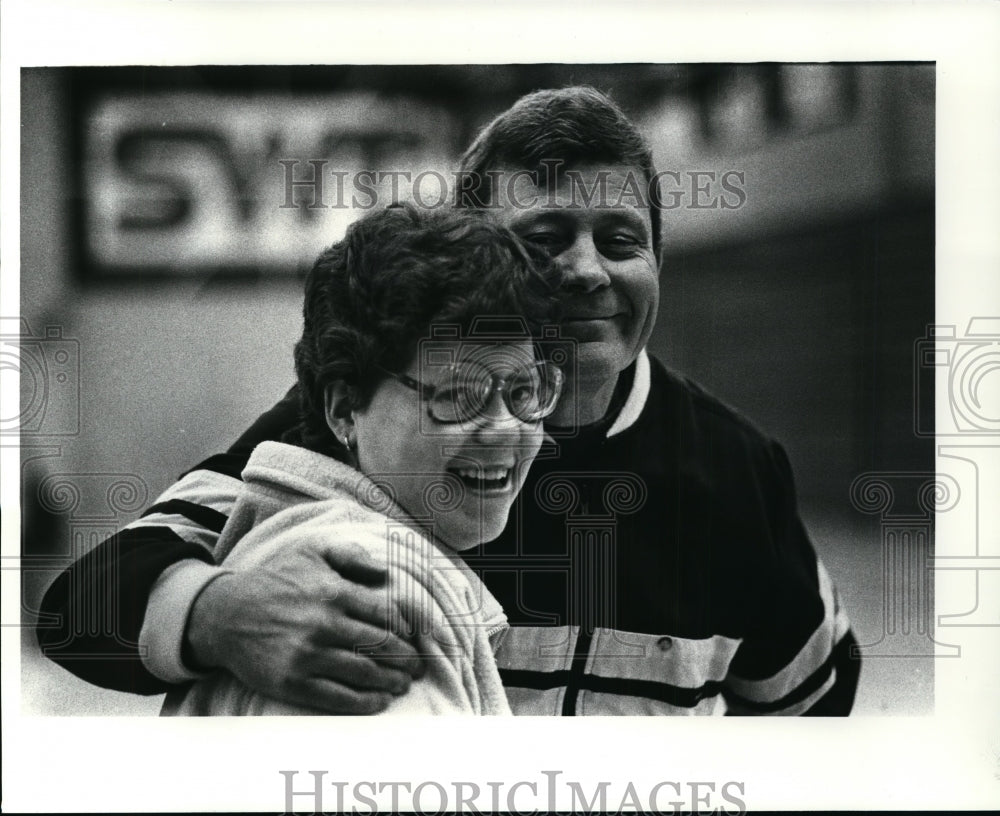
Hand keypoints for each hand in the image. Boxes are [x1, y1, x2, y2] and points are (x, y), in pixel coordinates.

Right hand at [185, 538, 423, 713]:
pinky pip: (338, 697)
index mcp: (334, 592)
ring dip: (391, 681)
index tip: (416, 639)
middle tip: (418, 666)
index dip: (407, 630)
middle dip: (407, 659)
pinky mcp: (293, 682)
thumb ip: (351, 557)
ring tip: (403, 684)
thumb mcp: (312, 552)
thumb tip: (385, 571)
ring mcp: (308, 656)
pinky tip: (379, 702)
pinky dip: (364, 703)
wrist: (226, 614)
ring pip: (365, 673)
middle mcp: (324, 624)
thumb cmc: (276, 580)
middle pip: (381, 646)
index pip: (386, 614)